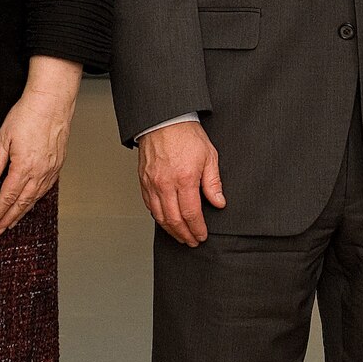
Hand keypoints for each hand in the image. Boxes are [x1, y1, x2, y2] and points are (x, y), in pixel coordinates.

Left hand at [0, 58, 81, 233]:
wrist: (52, 102)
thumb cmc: (29, 114)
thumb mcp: (4, 137)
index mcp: (24, 167)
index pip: (7, 197)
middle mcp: (40, 172)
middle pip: (22, 203)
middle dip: (9, 218)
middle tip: (0, 229)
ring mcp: (51, 169)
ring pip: (36, 198)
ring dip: (23, 211)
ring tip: (13, 220)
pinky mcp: (58, 163)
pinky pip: (46, 188)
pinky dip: (37, 199)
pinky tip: (32, 200)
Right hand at [137, 120, 225, 245]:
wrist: (164, 120)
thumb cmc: (186, 135)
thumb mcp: (209, 156)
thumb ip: (213, 183)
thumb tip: (219, 202)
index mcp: (185, 178)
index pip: (191, 213)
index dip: (197, 228)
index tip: (202, 235)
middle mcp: (166, 183)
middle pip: (174, 219)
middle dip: (185, 234)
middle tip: (192, 241)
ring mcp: (152, 183)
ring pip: (159, 216)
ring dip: (171, 230)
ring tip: (180, 236)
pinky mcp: (143, 180)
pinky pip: (149, 205)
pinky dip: (158, 217)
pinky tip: (166, 221)